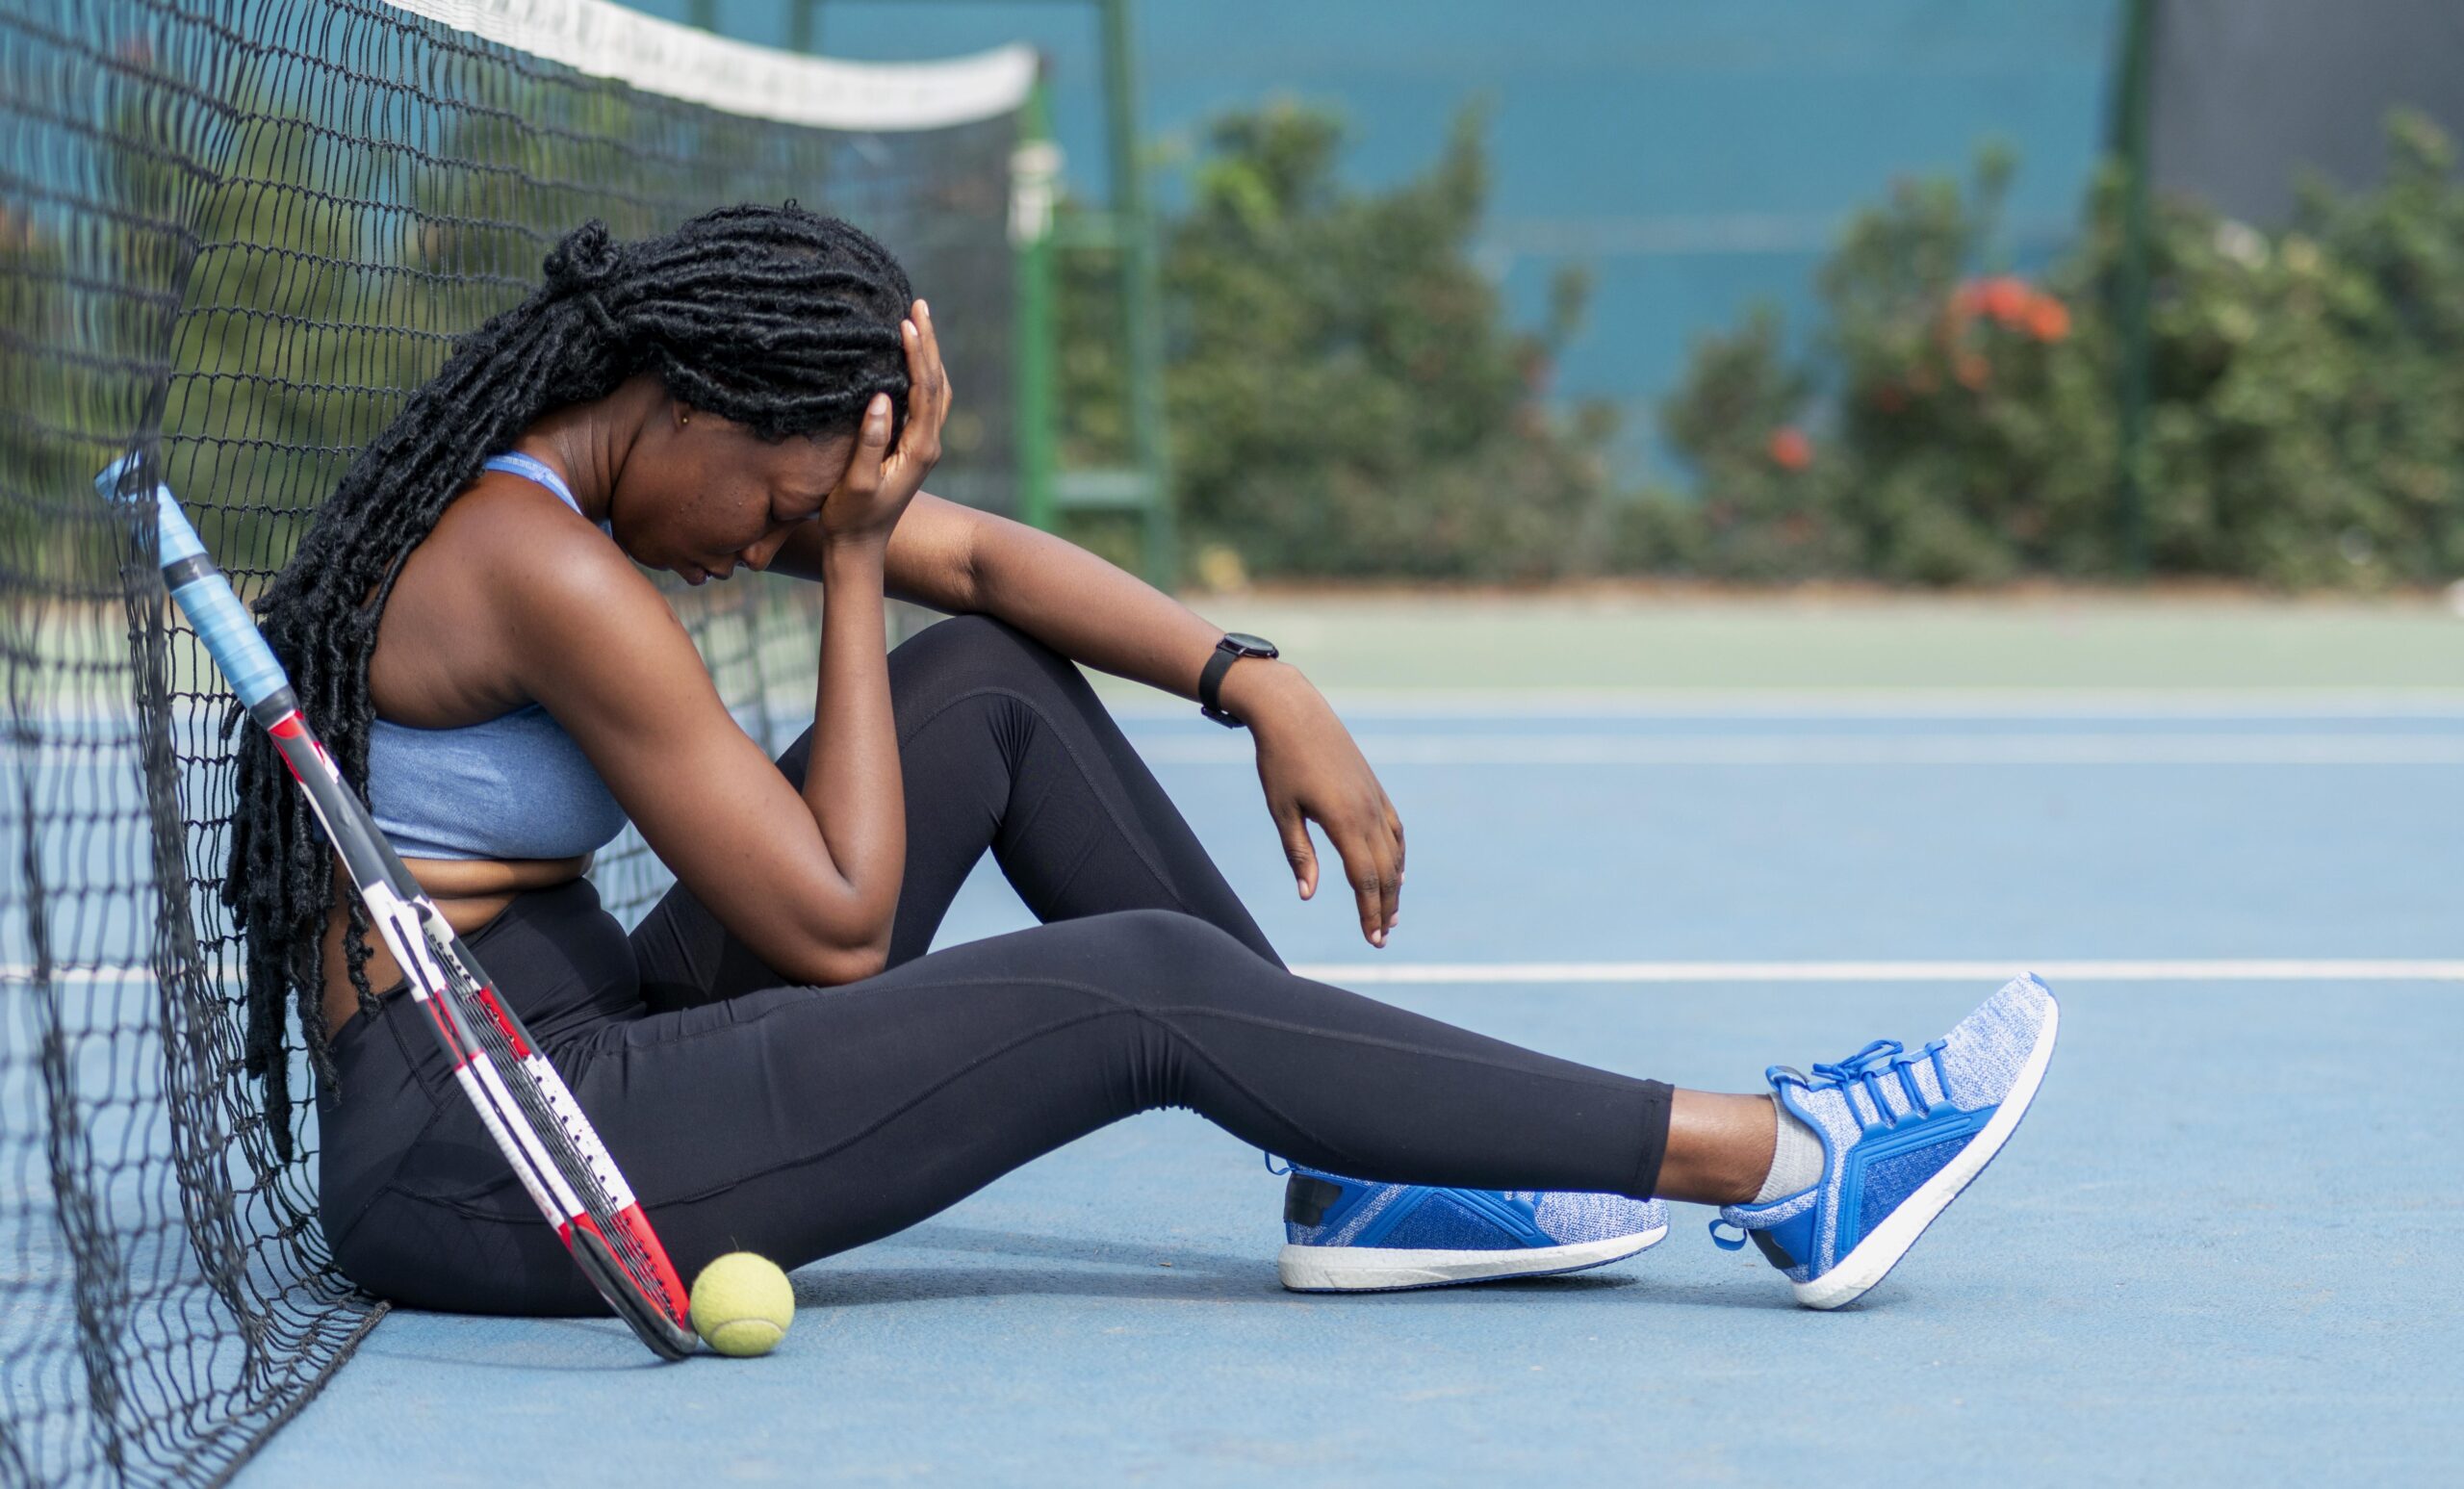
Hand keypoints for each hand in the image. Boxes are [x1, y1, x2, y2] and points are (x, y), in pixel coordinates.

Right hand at [821, 299, 948, 544]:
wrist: (860, 547)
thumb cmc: (851, 518)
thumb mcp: (856, 484)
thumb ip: (869, 442)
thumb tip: (882, 398)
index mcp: (919, 449)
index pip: (925, 390)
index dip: (918, 354)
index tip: (907, 321)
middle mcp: (929, 444)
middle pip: (937, 383)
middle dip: (929, 343)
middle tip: (919, 305)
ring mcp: (924, 446)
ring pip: (936, 391)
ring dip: (928, 356)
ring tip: (917, 321)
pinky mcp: (913, 447)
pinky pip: (926, 402)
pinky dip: (921, 374)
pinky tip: (907, 359)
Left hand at [1243, 667, 1405, 946]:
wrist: (1293, 711)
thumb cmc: (1279, 761)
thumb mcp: (1282, 811)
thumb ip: (1298, 854)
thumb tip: (1307, 895)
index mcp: (1344, 820)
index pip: (1365, 879)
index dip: (1369, 912)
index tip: (1371, 939)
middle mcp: (1368, 811)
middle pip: (1385, 872)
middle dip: (1384, 907)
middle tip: (1381, 938)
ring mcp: (1375, 798)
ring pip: (1394, 853)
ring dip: (1395, 886)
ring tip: (1391, 914)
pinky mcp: (1375, 788)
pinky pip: (1395, 830)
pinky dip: (1398, 855)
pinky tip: (1397, 871)